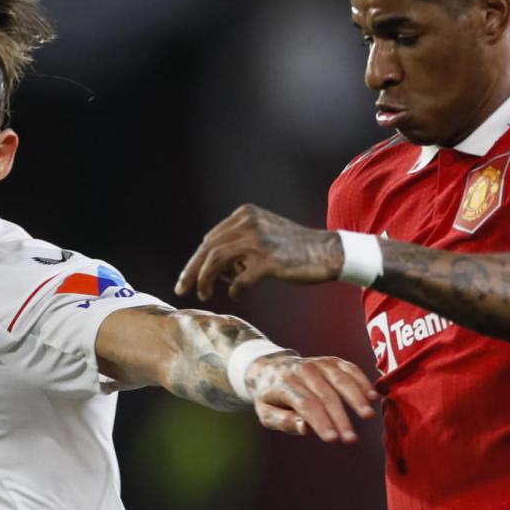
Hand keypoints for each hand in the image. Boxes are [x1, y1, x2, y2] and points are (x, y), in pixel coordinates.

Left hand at [176, 204, 342, 301]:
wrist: (327, 252)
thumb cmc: (293, 250)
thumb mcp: (262, 236)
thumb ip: (238, 246)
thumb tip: (215, 271)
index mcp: (245, 214)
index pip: (211, 239)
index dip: (196, 261)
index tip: (187, 279)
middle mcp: (249, 222)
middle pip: (208, 248)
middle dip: (192, 271)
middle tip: (182, 289)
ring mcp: (259, 240)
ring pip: (217, 260)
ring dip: (205, 280)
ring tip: (204, 295)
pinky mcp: (270, 260)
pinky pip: (240, 279)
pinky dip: (235, 288)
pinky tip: (238, 293)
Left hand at [246, 353, 376, 442]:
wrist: (271, 367)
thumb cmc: (270, 397)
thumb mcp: (267, 413)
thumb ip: (284, 421)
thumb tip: (305, 428)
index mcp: (284, 384)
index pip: (306, 404)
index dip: (320, 421)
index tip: (333, 439)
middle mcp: (303, 370)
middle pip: (325, 395)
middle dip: (340, 418)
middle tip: (351, 439)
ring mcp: (319, 363)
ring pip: (341, 380)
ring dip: (356, 398)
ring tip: (368, 416)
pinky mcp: (332, 361)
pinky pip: (350, 369)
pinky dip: (362, 382)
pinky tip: (372, 396)